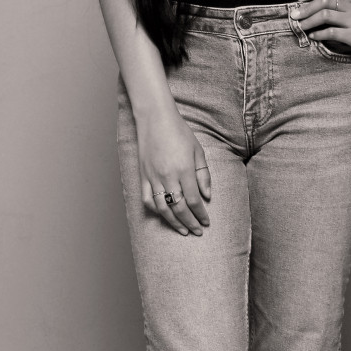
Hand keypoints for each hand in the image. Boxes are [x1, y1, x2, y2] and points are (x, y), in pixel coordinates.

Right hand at [136, 105, 210, 235]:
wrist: (155, 119)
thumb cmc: (179, 132)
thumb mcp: (198, 150)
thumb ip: (203, 174)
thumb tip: (207, 196)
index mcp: (184, 170)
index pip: (194, 201)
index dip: (201, 214)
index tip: (206, 222)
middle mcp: (168, 176)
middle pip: (180, 208)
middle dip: (190, 223)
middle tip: (198, 231)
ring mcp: (154, 177)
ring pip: (163, 208)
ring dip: (174, 222)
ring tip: (183, 231)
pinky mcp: (143, 176)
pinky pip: (148, 200)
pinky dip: (156, 211)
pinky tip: (164, 215)